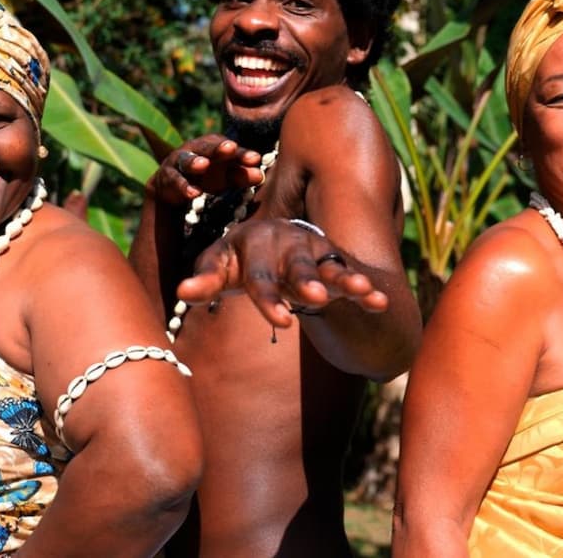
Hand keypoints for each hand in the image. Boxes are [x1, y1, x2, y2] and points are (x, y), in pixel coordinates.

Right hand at [150, 135, 264, 204]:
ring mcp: (179, 162)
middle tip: (230, 147)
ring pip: (186, 160)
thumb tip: (260, 176)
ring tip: (203, 165)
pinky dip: (183, 186)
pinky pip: (175, 180)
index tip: (255, 159)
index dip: (242, 154)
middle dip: (218, 148)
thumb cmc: (207, 177)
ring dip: (194, 161)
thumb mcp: (226, 177)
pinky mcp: (167, 176)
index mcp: (214, 146)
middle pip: (207, 147)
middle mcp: (196, 150)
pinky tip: (194, 193)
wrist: (172, 185)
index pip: (230, 149)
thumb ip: (242, 175)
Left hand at [176, 219, 388, 327]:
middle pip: (295, 268)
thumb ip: (204, 282)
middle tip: (315, 298)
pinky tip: (380, 302)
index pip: (258, 276)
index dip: (268, 298)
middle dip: (306, 282)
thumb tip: (182, 293)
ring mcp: (311, 251)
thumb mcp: (219, 268)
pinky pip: (350, 274)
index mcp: (251, 242)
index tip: (283, 322)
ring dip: (344, 278)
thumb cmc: (239, 261)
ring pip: (328, 266)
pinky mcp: (333, 261)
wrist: (273, 239)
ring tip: (361, 290)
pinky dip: (365, 288)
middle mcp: (285, 243)